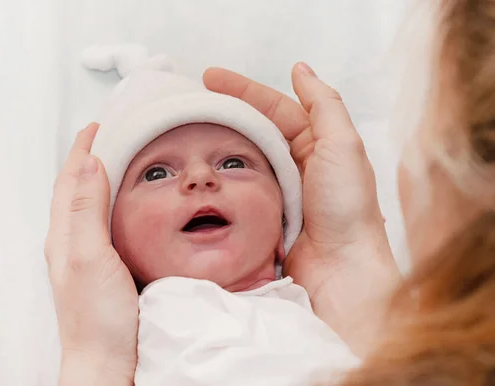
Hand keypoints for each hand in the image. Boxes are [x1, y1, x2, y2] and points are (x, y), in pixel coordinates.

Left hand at [45, 123, 137, 384]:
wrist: (104, 361)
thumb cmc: (97, 317)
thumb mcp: (90, 256)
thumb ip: (86, 210)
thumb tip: (88, 163)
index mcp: (65, 235)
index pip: (70, 180)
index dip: (82, 150)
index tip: (97, 126)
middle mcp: (70, 242)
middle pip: (74, 188)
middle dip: (86, 158)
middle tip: (106, 136)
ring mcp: (84, 256)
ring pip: (85, 205)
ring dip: (95, 178)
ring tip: (114, 160)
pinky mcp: (100, 268)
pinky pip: (99, 222)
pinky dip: (107, 202)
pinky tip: (122, 208)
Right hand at [203, 64, 400, 355]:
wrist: (340, 272)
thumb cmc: (346, 209)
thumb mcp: (343, 147)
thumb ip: (324, 105)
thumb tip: (301, 70)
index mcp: (316, 144)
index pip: (274, 107)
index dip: (243, 89)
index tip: (209, 77)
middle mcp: (295, 165)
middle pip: (253, 129)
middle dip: (224, 113)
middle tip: (190, 102)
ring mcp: (275, 191)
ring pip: (240, 158)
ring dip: (217, 143)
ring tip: (187, 131)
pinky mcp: (260, 216)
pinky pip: (234, 190)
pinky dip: (218, 179)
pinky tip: (198, 171)